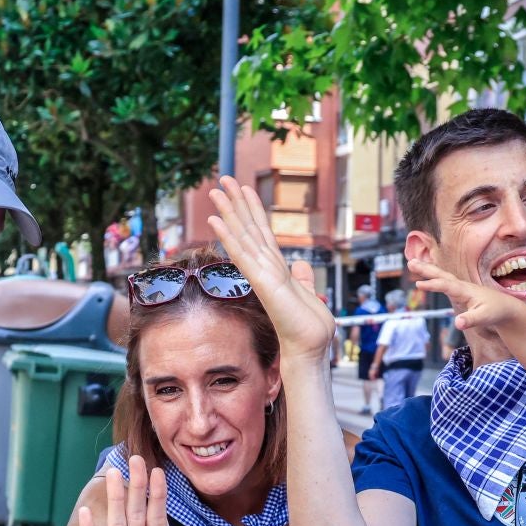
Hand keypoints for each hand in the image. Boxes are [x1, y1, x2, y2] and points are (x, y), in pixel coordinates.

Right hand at [206, 176, 335, 363]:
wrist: (310, 346)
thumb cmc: (308, 326)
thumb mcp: (309, 292)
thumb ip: (302, 276)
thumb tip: (301, 264)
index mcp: (276, 267)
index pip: (262, 232)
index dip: (253, 208)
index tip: (245, 188)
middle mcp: (265, 267)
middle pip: (248, 227)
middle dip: (236, 202)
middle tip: (223, 179)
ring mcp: (261, 273)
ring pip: (242, 235)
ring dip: (228, 211)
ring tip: (216, 190)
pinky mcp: (261, 281)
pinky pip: (241, 254)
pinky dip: (229, 236)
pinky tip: (216, 221)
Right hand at [407, 259, 525, 334]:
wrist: (506, 307)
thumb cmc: (496, 312)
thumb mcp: (484, 317)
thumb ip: (471, 319)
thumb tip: (457, 324)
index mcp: (466, 290)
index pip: (447, 286)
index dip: (433, 285)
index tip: (418, 284)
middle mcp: (462, 286)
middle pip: (442, 275)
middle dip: (426, 269)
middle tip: (410, 262)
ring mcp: (461, 288)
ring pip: (442, 276)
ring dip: (427, 270)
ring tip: (412, 263)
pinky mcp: (460, 291)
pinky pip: (444, 281)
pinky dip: (434, 277)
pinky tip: (426, 277)